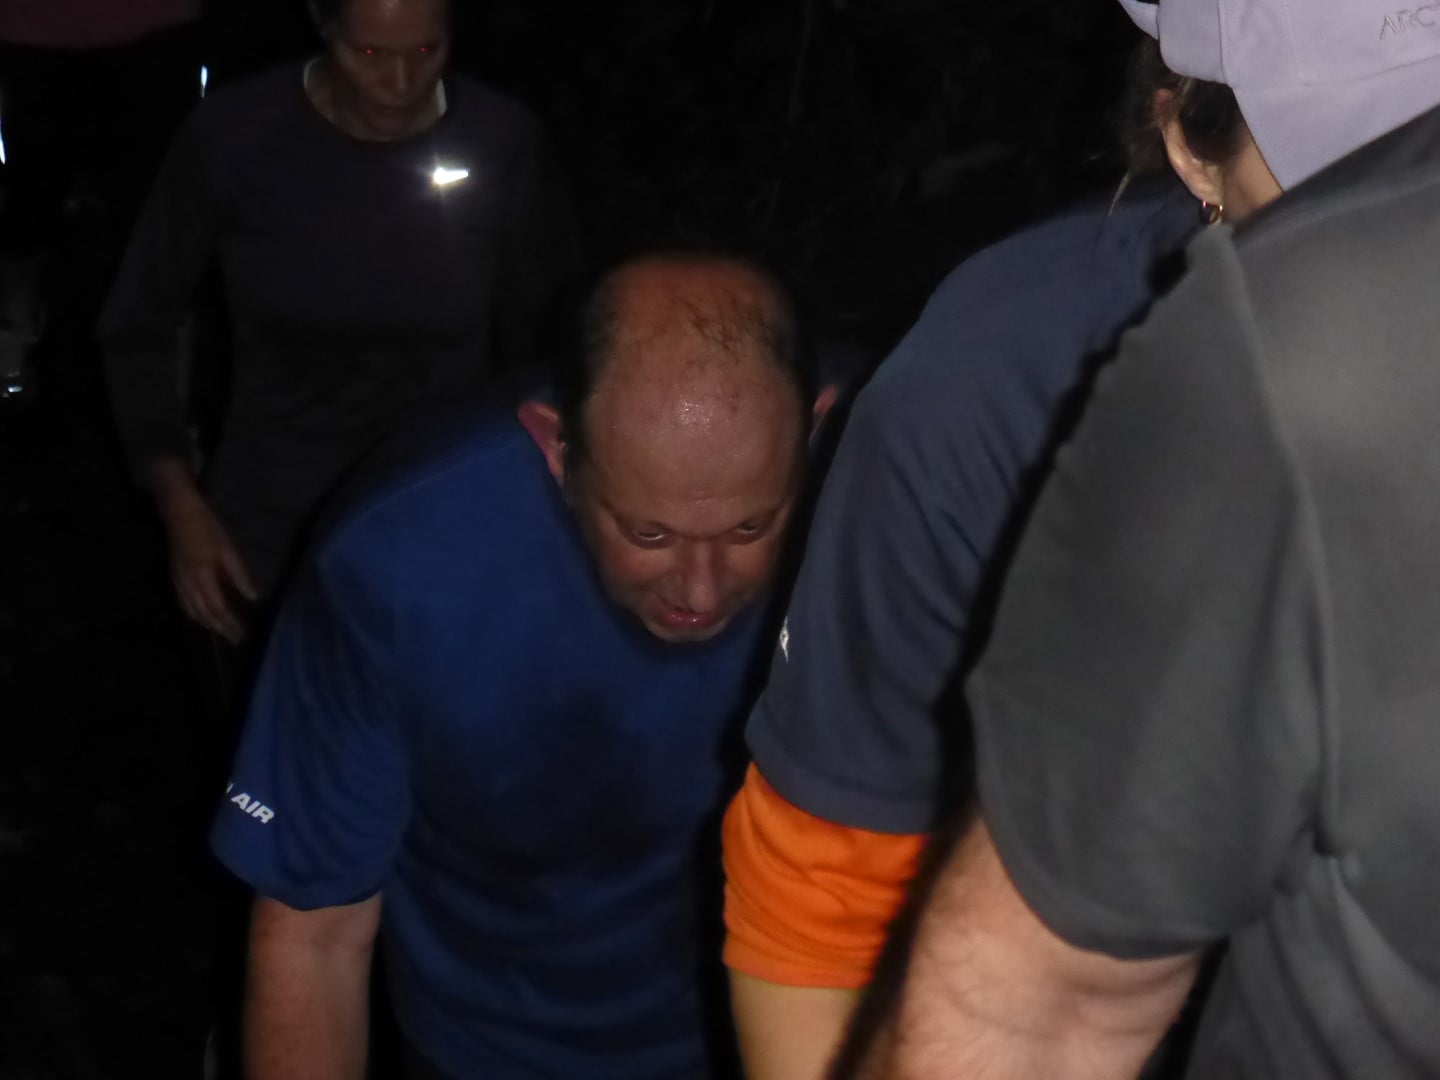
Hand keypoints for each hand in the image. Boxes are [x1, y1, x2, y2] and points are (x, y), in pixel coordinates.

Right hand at [147, 460, 257, 641]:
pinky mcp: (174, 578)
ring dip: (207, 624)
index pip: (217, 607)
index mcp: (202, 575)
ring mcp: (178, 582)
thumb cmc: (207, 527)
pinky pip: (184, 604)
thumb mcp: (228, 548)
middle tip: (235, 639)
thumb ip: (239, 575)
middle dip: (219, 628)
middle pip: (203, 614)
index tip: (242, 634)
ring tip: (222, 632)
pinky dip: (195, 615)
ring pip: (191, 611)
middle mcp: (187, 583)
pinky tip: (204, 617)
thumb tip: (253, 597)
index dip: (229, 623)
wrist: (178, 512)